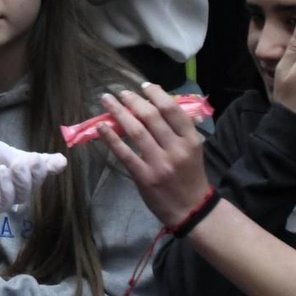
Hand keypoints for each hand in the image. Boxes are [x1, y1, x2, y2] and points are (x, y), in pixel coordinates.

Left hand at [0, 120, 65, 216]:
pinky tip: (5, 173)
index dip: (45, 166)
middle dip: (36, 173)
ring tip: (19, 166)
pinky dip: (8, 189)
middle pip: (28, 184)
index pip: (28, 167)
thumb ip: (13, 156)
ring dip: (23, 181)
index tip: (61, 162)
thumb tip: (40, 161)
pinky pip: (2, 203)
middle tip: (38, 163)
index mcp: (1, 162)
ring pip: (19, 195)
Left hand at [98, 84, 213, 225]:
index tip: (144, 86)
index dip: (156, 94)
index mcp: (191, 140)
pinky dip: (111, 138)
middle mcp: (176, 149)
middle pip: (151, 116)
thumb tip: (163, 103)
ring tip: (107, 100)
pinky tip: (101, 126)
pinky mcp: (144, 177)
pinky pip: (124, 153)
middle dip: (133, 100)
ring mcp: (159, 164)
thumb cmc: (190, 176)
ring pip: (136, 131)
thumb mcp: (194, 150)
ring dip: (119, 112)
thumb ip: (182, 129)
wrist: (191, 210)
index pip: (172, 109)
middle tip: (121, 92)